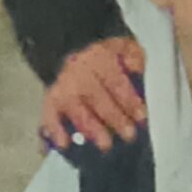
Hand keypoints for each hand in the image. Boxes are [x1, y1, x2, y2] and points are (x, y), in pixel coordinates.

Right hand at [41, 38, 147, 152]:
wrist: (70, 46)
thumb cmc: (104, 53)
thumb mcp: (123, 46)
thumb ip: (133, 57)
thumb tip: (136, 69)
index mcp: (100, 59)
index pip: (116, 82)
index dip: (129, 101)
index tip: (141, 118)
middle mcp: (80, 74)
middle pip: (99, 99)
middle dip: (115, 119)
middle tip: (129, 135)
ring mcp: (64, 88)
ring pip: (78, 110)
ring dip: (91, 128)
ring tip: (105, 145)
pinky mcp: (51, 99)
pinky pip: (50, 114)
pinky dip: (55, 130)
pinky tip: (63, 144)